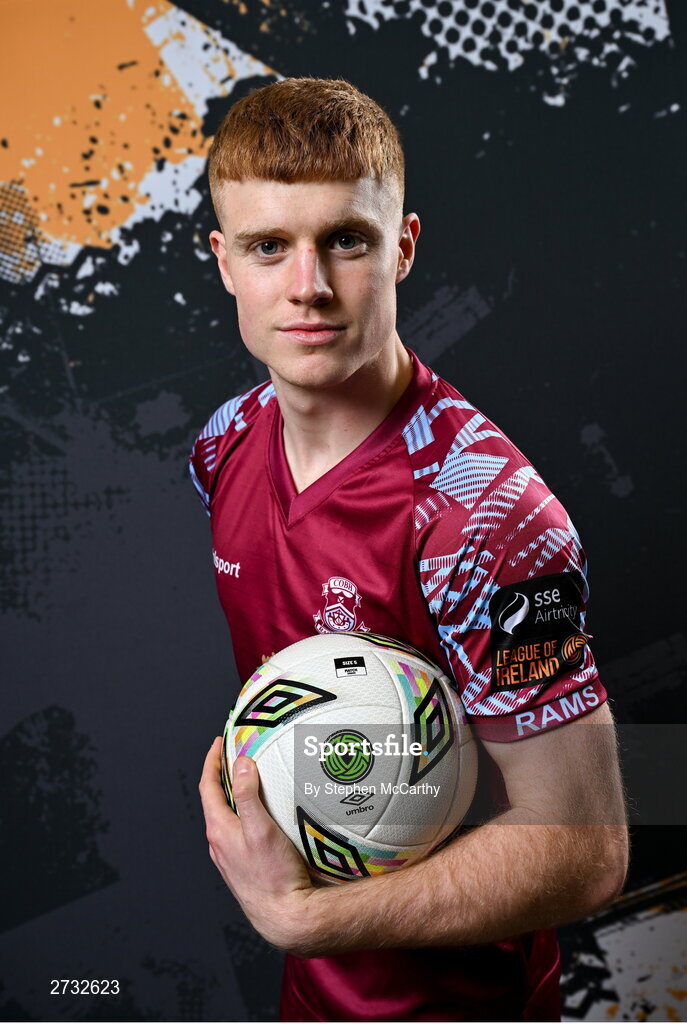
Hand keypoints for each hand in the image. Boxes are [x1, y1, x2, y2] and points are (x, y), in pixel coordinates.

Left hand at [198, 737, 315, 952]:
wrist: (285, 917)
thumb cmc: (274, 876)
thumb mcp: (261, 829)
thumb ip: (247, 795)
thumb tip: (240, 764)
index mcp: (219, 830)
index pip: (208, 787)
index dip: (211, 761)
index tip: (219, 742)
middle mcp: (219, 843)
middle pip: (215, 800)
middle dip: (223, 775)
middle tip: (236, 755)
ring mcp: (230, 857)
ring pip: (227, 817)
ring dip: (234, 795)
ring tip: (250, 780)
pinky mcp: (243, 866)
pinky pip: (238, 831)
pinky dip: (245, 814)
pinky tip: (263, 816)